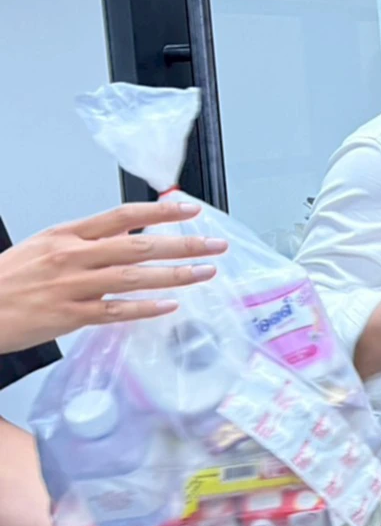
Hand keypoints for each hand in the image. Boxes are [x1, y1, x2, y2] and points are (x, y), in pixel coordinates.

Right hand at [0, 202, 227, 353]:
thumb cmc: (7, 278)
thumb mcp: (44, 246)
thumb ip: (86, 242)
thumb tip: (129, 238)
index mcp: (67, 234)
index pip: (123, 214)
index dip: (161, 211)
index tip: (192, 209)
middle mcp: (73, 256)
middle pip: (140, 245)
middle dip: (183, 243)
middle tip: (216, 244)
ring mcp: (72, 286)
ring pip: (134, 277)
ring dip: (175, 275)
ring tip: (205, 272)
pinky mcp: (69, 316)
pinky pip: (116, 311)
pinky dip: (145, 308)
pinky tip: (169, 306)